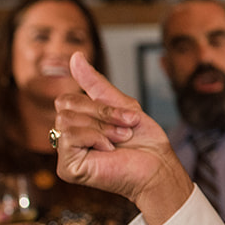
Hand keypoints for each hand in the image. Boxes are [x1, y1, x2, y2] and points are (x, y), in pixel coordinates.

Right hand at [54, 52, 193, 224]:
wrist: (158, 164)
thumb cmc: (143, 140)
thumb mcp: (120, 104)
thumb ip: (95, 83)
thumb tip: (75, 56)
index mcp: (78, 124)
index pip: (67, 99)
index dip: (99, 104)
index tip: (128, 117)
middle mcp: (67, 138)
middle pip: (65, 107)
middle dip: (103, 115)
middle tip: (125, 130)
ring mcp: (66, 154)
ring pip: (65, 121)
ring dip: (102, 128)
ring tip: (120, 140)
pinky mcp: (67, 168)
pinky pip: (68, 138)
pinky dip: (95, 138)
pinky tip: (109, 151)